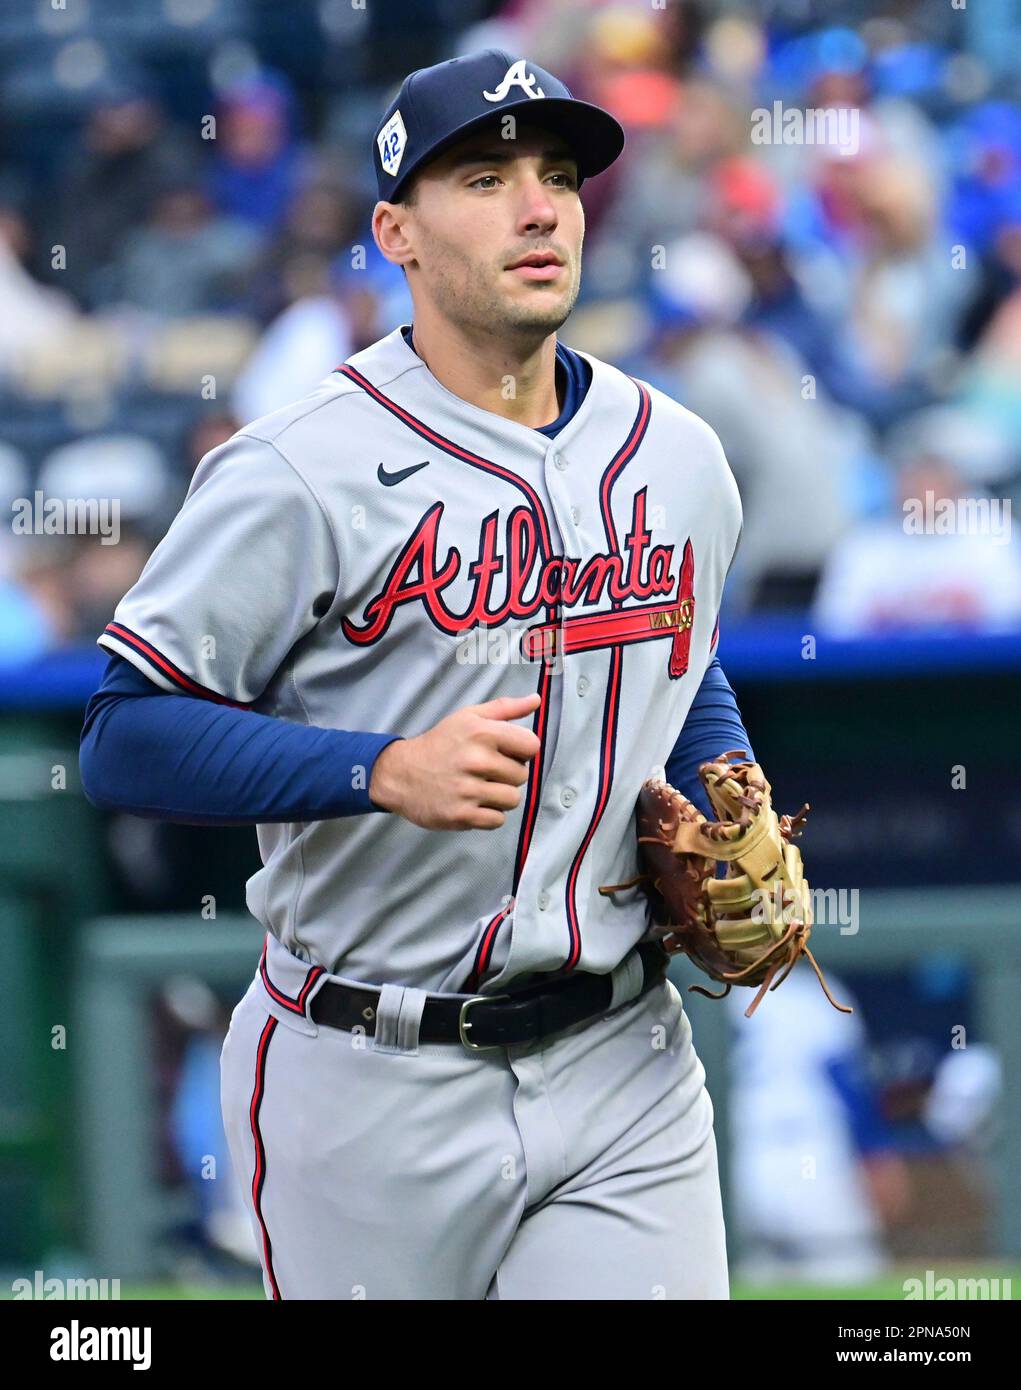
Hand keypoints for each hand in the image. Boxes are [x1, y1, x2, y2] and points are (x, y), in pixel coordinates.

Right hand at [369, 693, 540, 829]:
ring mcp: (469, 790)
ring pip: (512, 800)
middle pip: (522, 775)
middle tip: (484, 771)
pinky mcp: (462, 815)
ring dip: (499, 796)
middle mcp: (476, 760)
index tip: (504, 752)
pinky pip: (498, 820)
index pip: (531, 745)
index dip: (521, 750)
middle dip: (507, 774)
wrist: (400, 774)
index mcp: (482, 732)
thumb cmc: (439, 744)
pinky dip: (488, 815)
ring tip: (478, 787)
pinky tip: (472, 802)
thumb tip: (536, 700)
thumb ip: (505, 708)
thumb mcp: (468, 717)